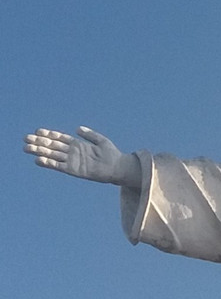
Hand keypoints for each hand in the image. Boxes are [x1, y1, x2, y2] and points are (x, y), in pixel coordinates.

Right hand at [24, 126, 140, 186]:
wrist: (117, 168)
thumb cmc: (111, 154)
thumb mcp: (101, 140)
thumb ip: (90, 135)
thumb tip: (77, 128)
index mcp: (78, 144)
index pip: (60, 138)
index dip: (50, 134)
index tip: (38, 130)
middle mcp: (72, 152)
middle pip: (53, 146)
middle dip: (39, 142)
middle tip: (26, 138)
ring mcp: (72, 161)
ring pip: (52, 155)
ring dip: (40, 152)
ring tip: (27, 148)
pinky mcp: (73, 170)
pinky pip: (58, 166)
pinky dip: (49, 163)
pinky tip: (39, 160)